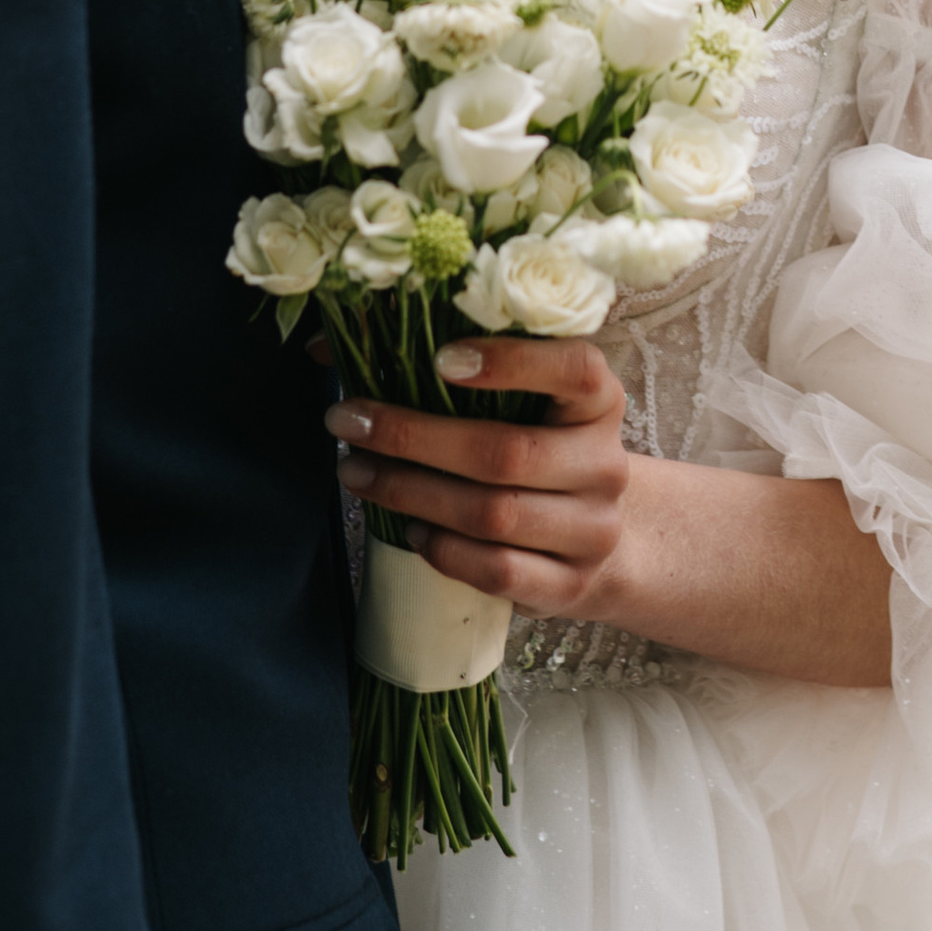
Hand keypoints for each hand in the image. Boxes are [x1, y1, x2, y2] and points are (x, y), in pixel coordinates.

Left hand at [325, 339, 631, 615]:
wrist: (597, 537)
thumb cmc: (535, 449)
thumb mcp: (517, 403)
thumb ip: (438, 366)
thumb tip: (326, 345)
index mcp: (598, 402)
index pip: (576, 369)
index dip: (513, 361)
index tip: (439, 358)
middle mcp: (605, 464)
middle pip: (509, 453)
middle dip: (414, 437)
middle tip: (348, 421)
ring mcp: (592, 530)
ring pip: (494, 515)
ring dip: (411, 494)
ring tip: (356, 473)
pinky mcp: (570, 584)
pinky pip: (496, 570)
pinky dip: (443, 550)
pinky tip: (409, 529)